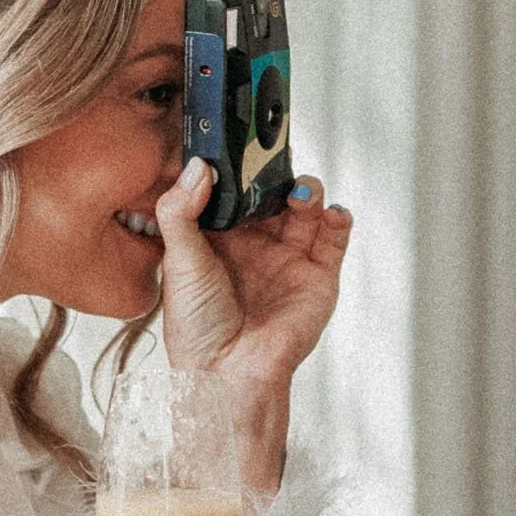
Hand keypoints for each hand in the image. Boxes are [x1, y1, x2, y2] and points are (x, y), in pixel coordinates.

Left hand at [155, 159, 351, 492]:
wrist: (230, 374)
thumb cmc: (198, 330)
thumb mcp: (178, 261)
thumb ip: (180, 210)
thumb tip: (198, 167)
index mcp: (217, 239)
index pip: (228, 190)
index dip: (233, 167)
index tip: (234, 140)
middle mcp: (254, 245)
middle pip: (271, 193)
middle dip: (274, 172)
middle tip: (273, 156)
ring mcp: (288, 258)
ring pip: (304, 208)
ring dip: (306, 190)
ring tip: (298, 191)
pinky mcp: (317, 275)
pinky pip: (334, 237)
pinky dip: (338, 218)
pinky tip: (329, 212)